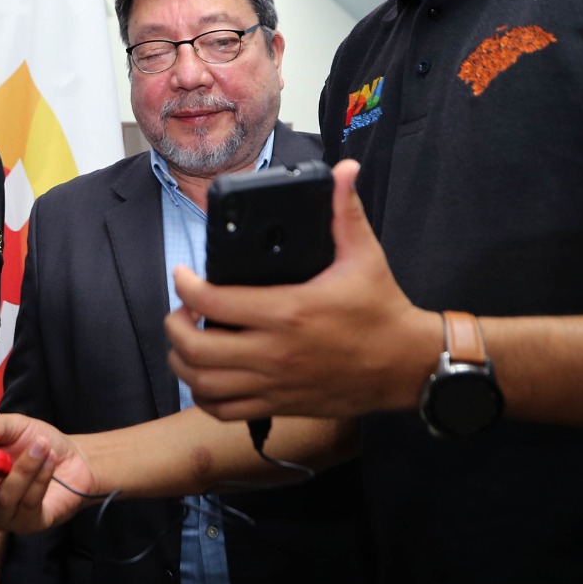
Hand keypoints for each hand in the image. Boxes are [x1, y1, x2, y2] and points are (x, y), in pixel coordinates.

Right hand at [0, 413, 97, 535]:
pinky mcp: (29, 523)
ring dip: (20, 471)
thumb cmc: (40, 443)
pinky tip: (47, 460)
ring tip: (39, 446)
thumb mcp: (18, 426)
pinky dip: (37, 479)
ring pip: (0, 502)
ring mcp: (6, 514)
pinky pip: (26, 505)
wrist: (75, 459)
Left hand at [167, 160, 438, 421]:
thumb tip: (342, 171)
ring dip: (183, 361)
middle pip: (195, 348)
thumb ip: (345, 212)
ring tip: (188, 339)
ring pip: (203, 384)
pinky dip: (204, 395)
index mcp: (288, 311)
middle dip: (175, 325)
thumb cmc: (382, 313)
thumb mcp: (365, 257)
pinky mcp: (279, 405)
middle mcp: (275, 352)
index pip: (212, 301)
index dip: (186, 285)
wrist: (406, 367)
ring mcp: (275, 383)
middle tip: (181, 309)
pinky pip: (224, 411)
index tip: (183, 273)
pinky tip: (208, 374)